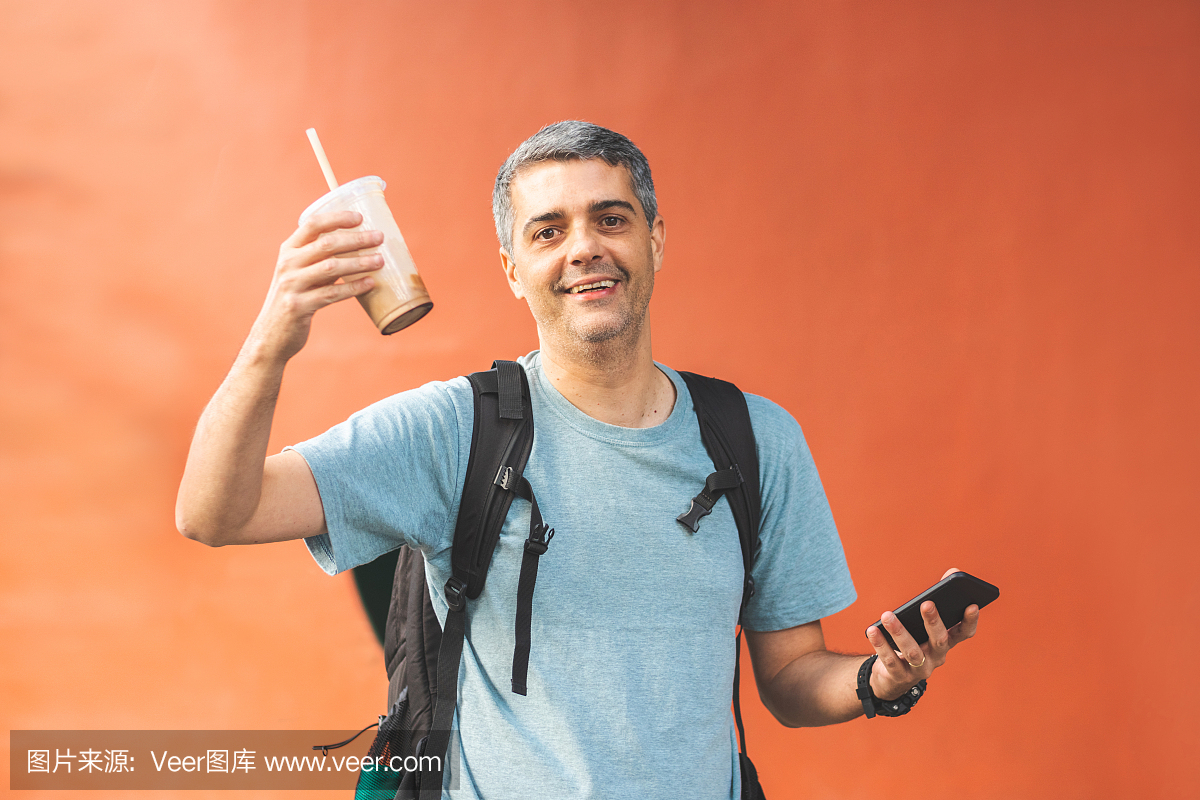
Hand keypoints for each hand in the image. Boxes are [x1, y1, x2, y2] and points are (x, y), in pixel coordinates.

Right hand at [248, 210, 384, 362]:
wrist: (271, 334)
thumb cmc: (295, 298)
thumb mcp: (299, 273)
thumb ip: (319, 259)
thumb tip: (358, 247)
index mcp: (288, 250)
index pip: (312, 224)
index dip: (337, 218)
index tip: (360, 217)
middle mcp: (288, 264)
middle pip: (327, 244)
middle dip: (356, 239)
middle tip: (379, 238)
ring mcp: (292, 285)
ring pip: (331, 267)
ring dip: (359, 263)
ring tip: (380, 260)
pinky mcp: (299, 306)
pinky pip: (332, 294)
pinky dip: (353, 288)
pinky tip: (370, 283)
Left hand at [865, 567, 979, 700]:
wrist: (894, 676)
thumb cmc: (913, 642)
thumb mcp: (925, 625)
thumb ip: (938, 599)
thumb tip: (952, 571)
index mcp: (946, 643)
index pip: (964, 633)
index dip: (970, 621)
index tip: (972, 604)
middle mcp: (937, 657)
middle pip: (940, 641)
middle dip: (934, 622)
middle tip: (926, 604)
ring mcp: (920, 669)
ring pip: (913, 652)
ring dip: (900, 633)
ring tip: (887, 615)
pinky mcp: (900, 676)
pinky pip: (891, 661)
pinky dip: (881, 645)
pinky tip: (873, 630)